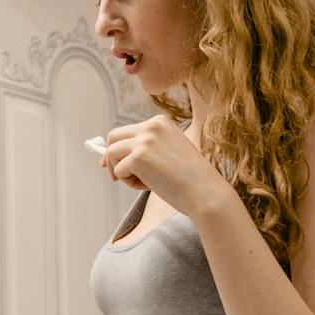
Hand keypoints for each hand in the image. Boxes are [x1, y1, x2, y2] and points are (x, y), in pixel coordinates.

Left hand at [101, 115, 235, 219]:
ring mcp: (144, 141)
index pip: (127, 131)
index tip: (113, 163)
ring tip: (144, 183)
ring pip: (111, 154)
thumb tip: (109, 155)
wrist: (205, 192)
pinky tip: (149, 186)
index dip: (117, 149)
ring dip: (122, 172)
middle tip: (115, 177)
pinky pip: (118, 171)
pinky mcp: (138, 158)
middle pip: (113, 137)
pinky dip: (129, 183)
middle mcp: (151, 126)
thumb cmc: (189, 178)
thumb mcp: (168, 152)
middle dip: (110, 157)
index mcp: (160, 122)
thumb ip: (146, 147)